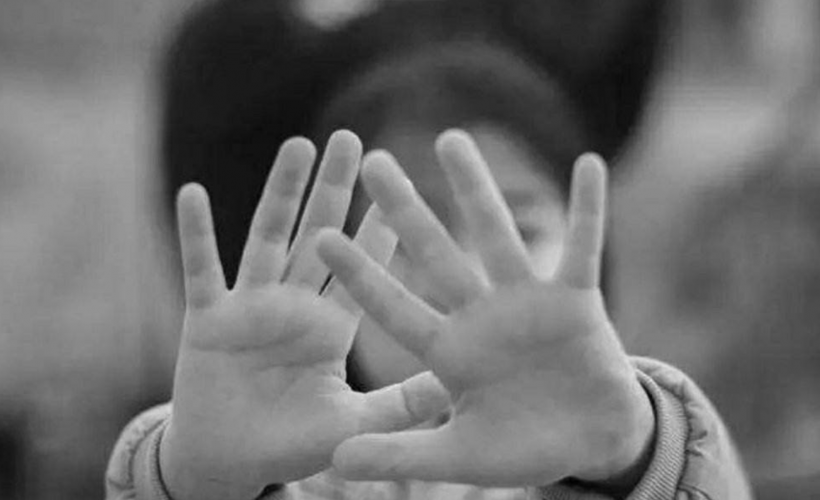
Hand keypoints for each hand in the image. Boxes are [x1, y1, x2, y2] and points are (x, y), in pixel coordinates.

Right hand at [160, 131, 449, 499]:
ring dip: (281, 193)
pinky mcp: (207, 319)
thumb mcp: (352, 422)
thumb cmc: (292, 444)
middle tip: (351, 138)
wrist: (229, 463)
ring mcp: (250, 306)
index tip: (402, 186)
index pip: (360, 267)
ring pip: (268, 238)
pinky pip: (202, 270)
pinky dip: (197, 235)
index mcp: (331, 326)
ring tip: (299, 145)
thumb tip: (457, 388)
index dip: (378, 227)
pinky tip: (192, 193)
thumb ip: (400, 405)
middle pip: (317, 235)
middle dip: (334, 188)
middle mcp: (294, 305)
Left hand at [316, 130, 654, 487]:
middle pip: (437, 254)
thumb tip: (334, 465)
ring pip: (498, 235)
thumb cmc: (523, 449)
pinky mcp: (577, 299)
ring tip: (451, 138)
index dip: (361, 275)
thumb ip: (402, 454)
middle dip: (406, 209)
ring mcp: (528, 302)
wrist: (590, 444)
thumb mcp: (459, 456)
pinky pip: (584, 247)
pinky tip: (588, 163)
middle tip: (372, 160)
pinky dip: (589, 209)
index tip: (321, 235)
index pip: (395, 307)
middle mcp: (481, 316)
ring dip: (477, 188)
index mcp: (449, 351)